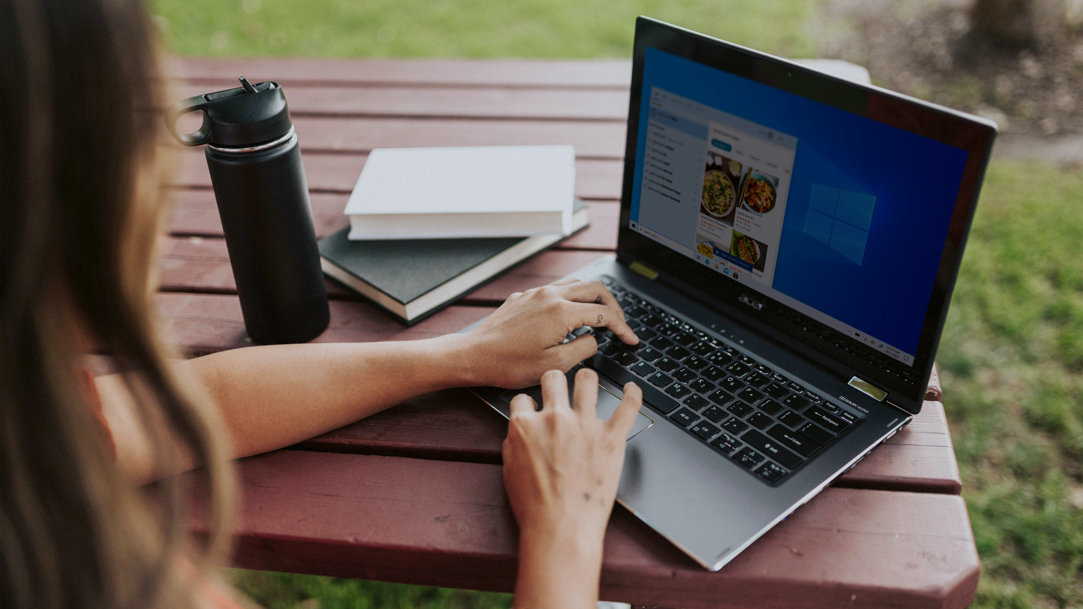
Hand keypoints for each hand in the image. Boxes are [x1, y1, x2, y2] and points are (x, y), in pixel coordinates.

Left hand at [460, 279, 637, 388]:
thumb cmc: (509, 364)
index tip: (630, 339)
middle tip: (620, 324)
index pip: (604, 313)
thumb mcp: (554, 365)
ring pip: (576, 284)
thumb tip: (594, 338)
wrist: (474, 355)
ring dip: (593, 298)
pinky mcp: (524, 297)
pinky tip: (570, 316)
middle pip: (595, 288)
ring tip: (600, 317)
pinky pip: (556, 289)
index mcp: (561, 312)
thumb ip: (583, 348)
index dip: (623, 327)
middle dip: (613, 306)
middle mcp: (550, 295)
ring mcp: (536, 293)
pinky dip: (572, 299)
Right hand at [502, 368, 642, 608]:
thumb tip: (519, 430)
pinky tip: (631, 388)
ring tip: (589, 382)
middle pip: (554, 378)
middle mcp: (554, 418)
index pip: (523, 397)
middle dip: (555, 380)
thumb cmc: (535, 507)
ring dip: (587, 379)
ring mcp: (585, 426)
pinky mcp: (611, 438)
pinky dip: (632, 394)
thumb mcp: (508, 471)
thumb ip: (512, 443)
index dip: (528, 404)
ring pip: (588, 380)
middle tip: (560, 388)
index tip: (535, 410)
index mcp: (526, 426)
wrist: (560, 528)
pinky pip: (628, 406)